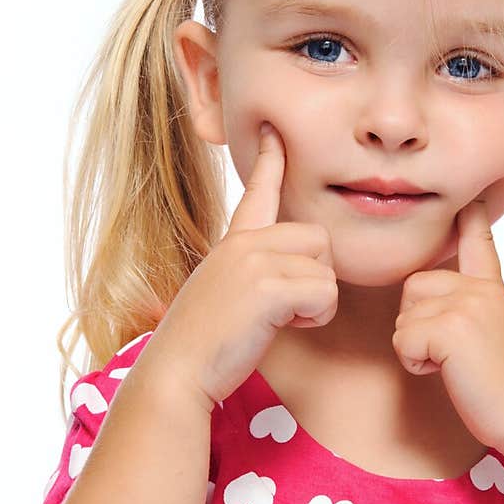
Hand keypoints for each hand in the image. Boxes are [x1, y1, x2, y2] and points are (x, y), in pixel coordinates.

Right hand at [137, 122, 338, 410]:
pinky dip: (314, 317)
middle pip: (319, 239)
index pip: (258, 192)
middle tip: (286, 308)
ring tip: (279, 321)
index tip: (274, 131)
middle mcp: (243, 243)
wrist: (178, 372)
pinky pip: (324, 292)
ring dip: (315, 303)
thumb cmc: (205, 346)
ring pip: (326, 269)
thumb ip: (254, 276)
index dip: (271, 161)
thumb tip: (289, 283)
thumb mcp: (227, 297)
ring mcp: (252, 260)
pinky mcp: (265, 285)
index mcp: (233, 243)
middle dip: (317, 278)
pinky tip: (283, 327)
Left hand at [391, 198, 503, 460]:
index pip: (478, 243)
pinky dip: (415, 364)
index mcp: (492, 290)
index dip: (470, 216)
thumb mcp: (498, 335)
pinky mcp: (451, 328)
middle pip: (413, 287)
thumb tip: (432, 304)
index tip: (469, 191)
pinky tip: (446, 374)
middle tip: (452, 355)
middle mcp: (480, 289)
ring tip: (455, 366)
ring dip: (416, 348)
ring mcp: (467, 305)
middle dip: (417, 324)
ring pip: (404, 318)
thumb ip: (473, 311)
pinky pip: (403, 340)